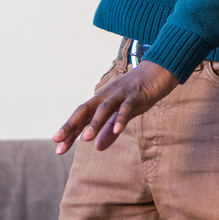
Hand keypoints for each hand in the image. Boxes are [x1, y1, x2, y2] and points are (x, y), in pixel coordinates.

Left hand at [53, 61, 177, 152]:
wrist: (159, 70)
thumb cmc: (139, 93)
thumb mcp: (123, 114)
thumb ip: (110, 131)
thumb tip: (98, 148)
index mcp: (102, 102)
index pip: (81, 118)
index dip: (69, 132)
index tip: (58, 149)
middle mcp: (107, 96)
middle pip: (85, 110)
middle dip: (71, 125)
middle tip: (58, 141)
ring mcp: (121, 94)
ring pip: (104, 108)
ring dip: (95, 123)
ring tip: (86, 140)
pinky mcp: (137, 95)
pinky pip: (128, 107)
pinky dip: (121, 118)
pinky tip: (117, 131)